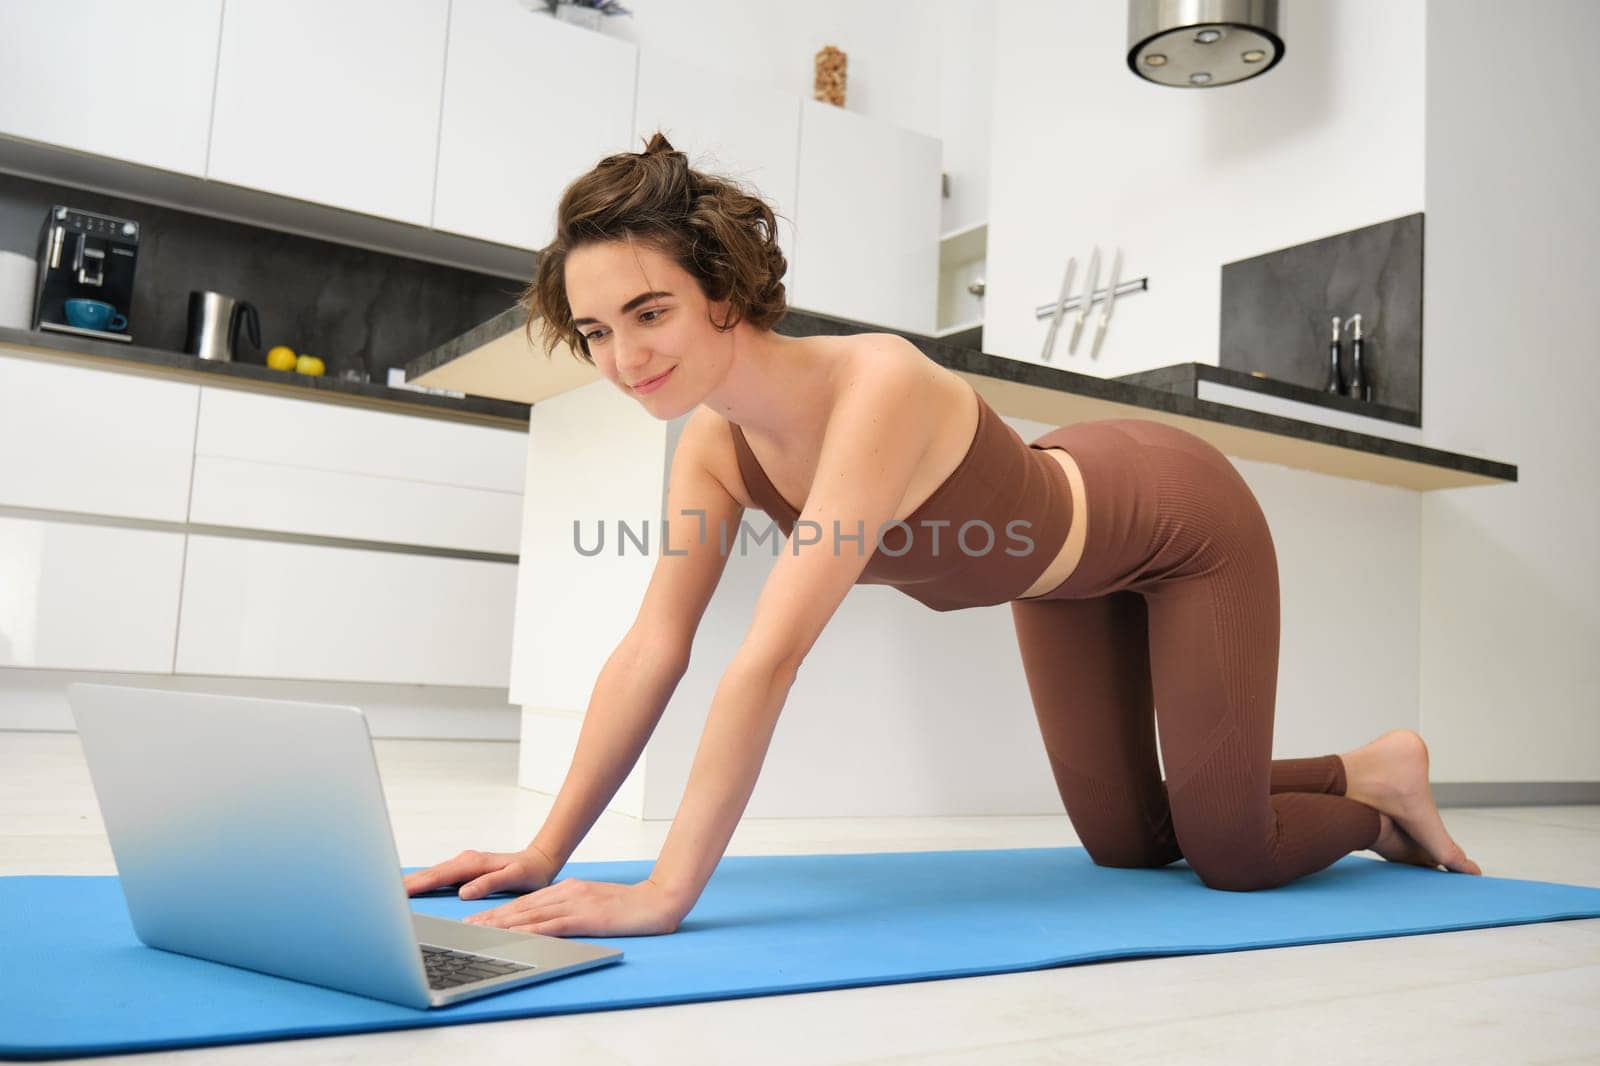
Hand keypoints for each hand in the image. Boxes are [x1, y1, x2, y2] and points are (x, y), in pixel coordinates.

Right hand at [402, 844, 560, 899]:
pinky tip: (412, 888)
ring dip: (412, 882)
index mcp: (473, 864)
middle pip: (430, 873)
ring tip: (389, 892)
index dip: (418, 885)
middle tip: (380, 894)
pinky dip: (423, 881)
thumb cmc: (528, 872)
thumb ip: (490, 884)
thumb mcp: (514, 878)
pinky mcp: (464, 869)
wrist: (538, 861)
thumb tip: (465, 891)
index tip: (398, 892)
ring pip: (432, 873)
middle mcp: (465, 861)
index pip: (439, 876)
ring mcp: (463, 864)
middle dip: (406, 883)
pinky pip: (438, 875)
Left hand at [462, 877, 682, 937]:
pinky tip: (516, 936)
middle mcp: (568, 892)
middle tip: (467, 928)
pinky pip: (553, 925)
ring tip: (481, 933)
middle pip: (523, 907)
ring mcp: (576, 903)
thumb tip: (553, 919)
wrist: (659, 900)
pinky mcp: (586, 917)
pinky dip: (531, 931)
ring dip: (503, 925)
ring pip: (532, 915)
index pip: (528, 902)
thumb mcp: (596, 903)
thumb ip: (574, 908)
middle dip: (493, 918)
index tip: (479, 920)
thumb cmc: (630, 906)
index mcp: (569, 889)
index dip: (501, 912)